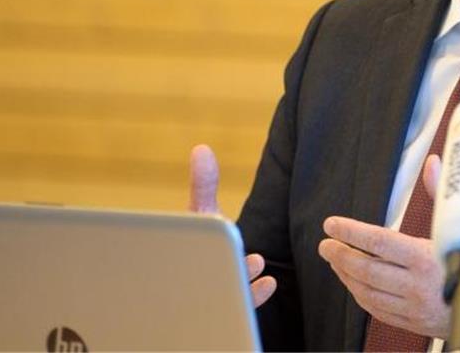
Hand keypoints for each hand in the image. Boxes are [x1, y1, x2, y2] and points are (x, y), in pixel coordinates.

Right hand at [189, 143, 277, 307]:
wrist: (200, 280)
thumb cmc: (198, 245)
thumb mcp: (202, 214)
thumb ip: (204, 185)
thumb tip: (202, 149)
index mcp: (191, 255)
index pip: (193, 251)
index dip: (208, 240)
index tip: (220, 223)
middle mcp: (201, 278)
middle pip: (211, 277)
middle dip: (230, 266)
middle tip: (251, 257)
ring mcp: (215, 296)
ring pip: (226, 294)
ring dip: (242, 279)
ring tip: (257, 261)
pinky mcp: (229, 309)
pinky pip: (240, 307)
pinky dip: (254, 295)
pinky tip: (268, 282)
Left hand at [317, 154, 459, 339]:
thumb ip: (442, 193)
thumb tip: (434, 164)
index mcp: (428, 258)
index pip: (378, 242)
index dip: (351, 232)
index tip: (332, 225)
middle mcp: (417, 285)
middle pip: (366, 269)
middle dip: (341, 254)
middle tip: (327, 243)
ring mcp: (414, 308)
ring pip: (367, 292)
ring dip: (346, 275)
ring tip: (336, 260)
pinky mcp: (415, 323)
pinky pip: (378, 311)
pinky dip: (361, 296)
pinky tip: (355, 284)